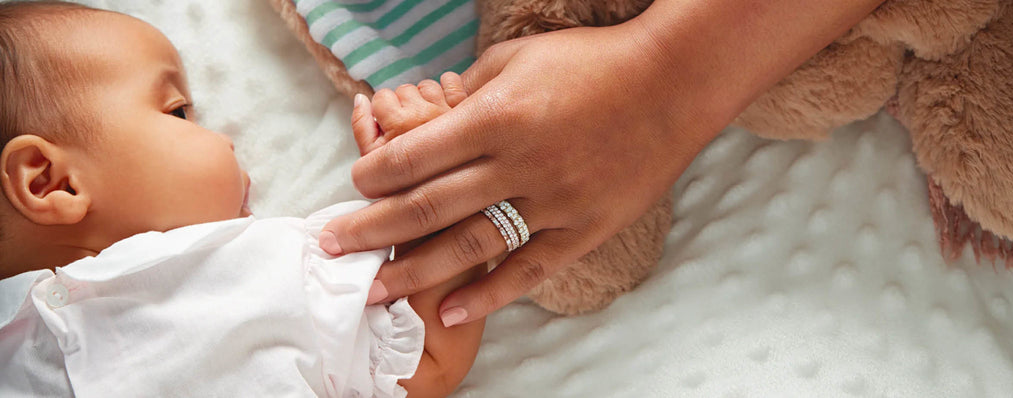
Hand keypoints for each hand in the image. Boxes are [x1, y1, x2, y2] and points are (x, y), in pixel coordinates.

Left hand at [320, 21, 726, 325]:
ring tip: (372, 291)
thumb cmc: (590, 63)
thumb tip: (421, 124)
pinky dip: (487, 295)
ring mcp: (554, 202)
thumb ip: (465, 95)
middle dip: (370, 229)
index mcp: (496, 117)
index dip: (373, 174)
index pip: (414, 157)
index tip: (354, 184)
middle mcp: (519, 164)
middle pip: (427, 207)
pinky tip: (448, 313)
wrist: (671, 83)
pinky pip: (528, 270)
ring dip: (413, 271)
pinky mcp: (585, 229)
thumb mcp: (516, 59)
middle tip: (330, 248)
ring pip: (469, 246)